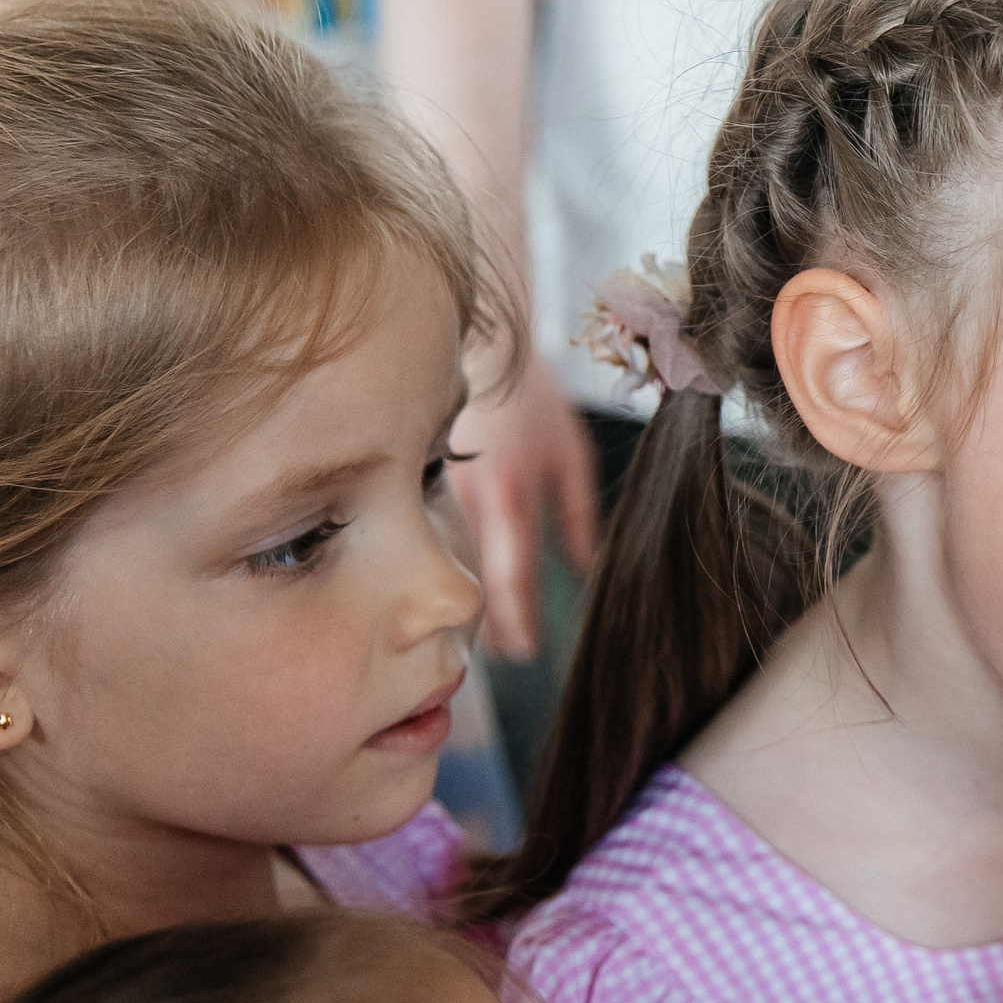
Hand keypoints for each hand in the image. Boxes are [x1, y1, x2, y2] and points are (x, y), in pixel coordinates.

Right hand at [450, 355, 598, 660]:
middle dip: (487, 624)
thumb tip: (586, 566)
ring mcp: (435, 492)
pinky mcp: (416, 483)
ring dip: (465, 597)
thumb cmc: (530, 398)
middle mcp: (466, 501)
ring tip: (480, 636)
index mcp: (510, 496)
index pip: (512, 576)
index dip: (518, 620)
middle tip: (503, 656)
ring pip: (448, 562)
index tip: (525, 651)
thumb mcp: (571, 455)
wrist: (477, 346)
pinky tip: (449, 581)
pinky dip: (443, 561)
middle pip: (472, 581)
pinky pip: (430, 534)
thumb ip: (578, 515)